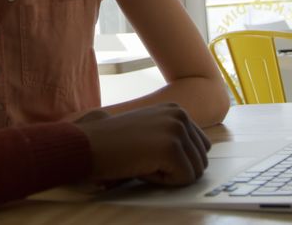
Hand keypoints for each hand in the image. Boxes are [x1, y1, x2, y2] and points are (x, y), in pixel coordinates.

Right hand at [74, 103, 210, 185]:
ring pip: (195, 171)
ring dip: (170, 175)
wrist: (89, 144)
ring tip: (144, 162)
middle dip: (177, 169)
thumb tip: (198, 158)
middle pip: (201, 160)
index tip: (152, 154)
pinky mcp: (171, 148)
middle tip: (147, 160)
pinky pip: (183, 180)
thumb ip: (173, 136)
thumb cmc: (115, 143)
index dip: (178, 160)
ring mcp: (177, 130)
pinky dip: (164, 182)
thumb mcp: (150, 130)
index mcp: (176, 110)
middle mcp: (180, 115)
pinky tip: (143, 167)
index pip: (201, 147)